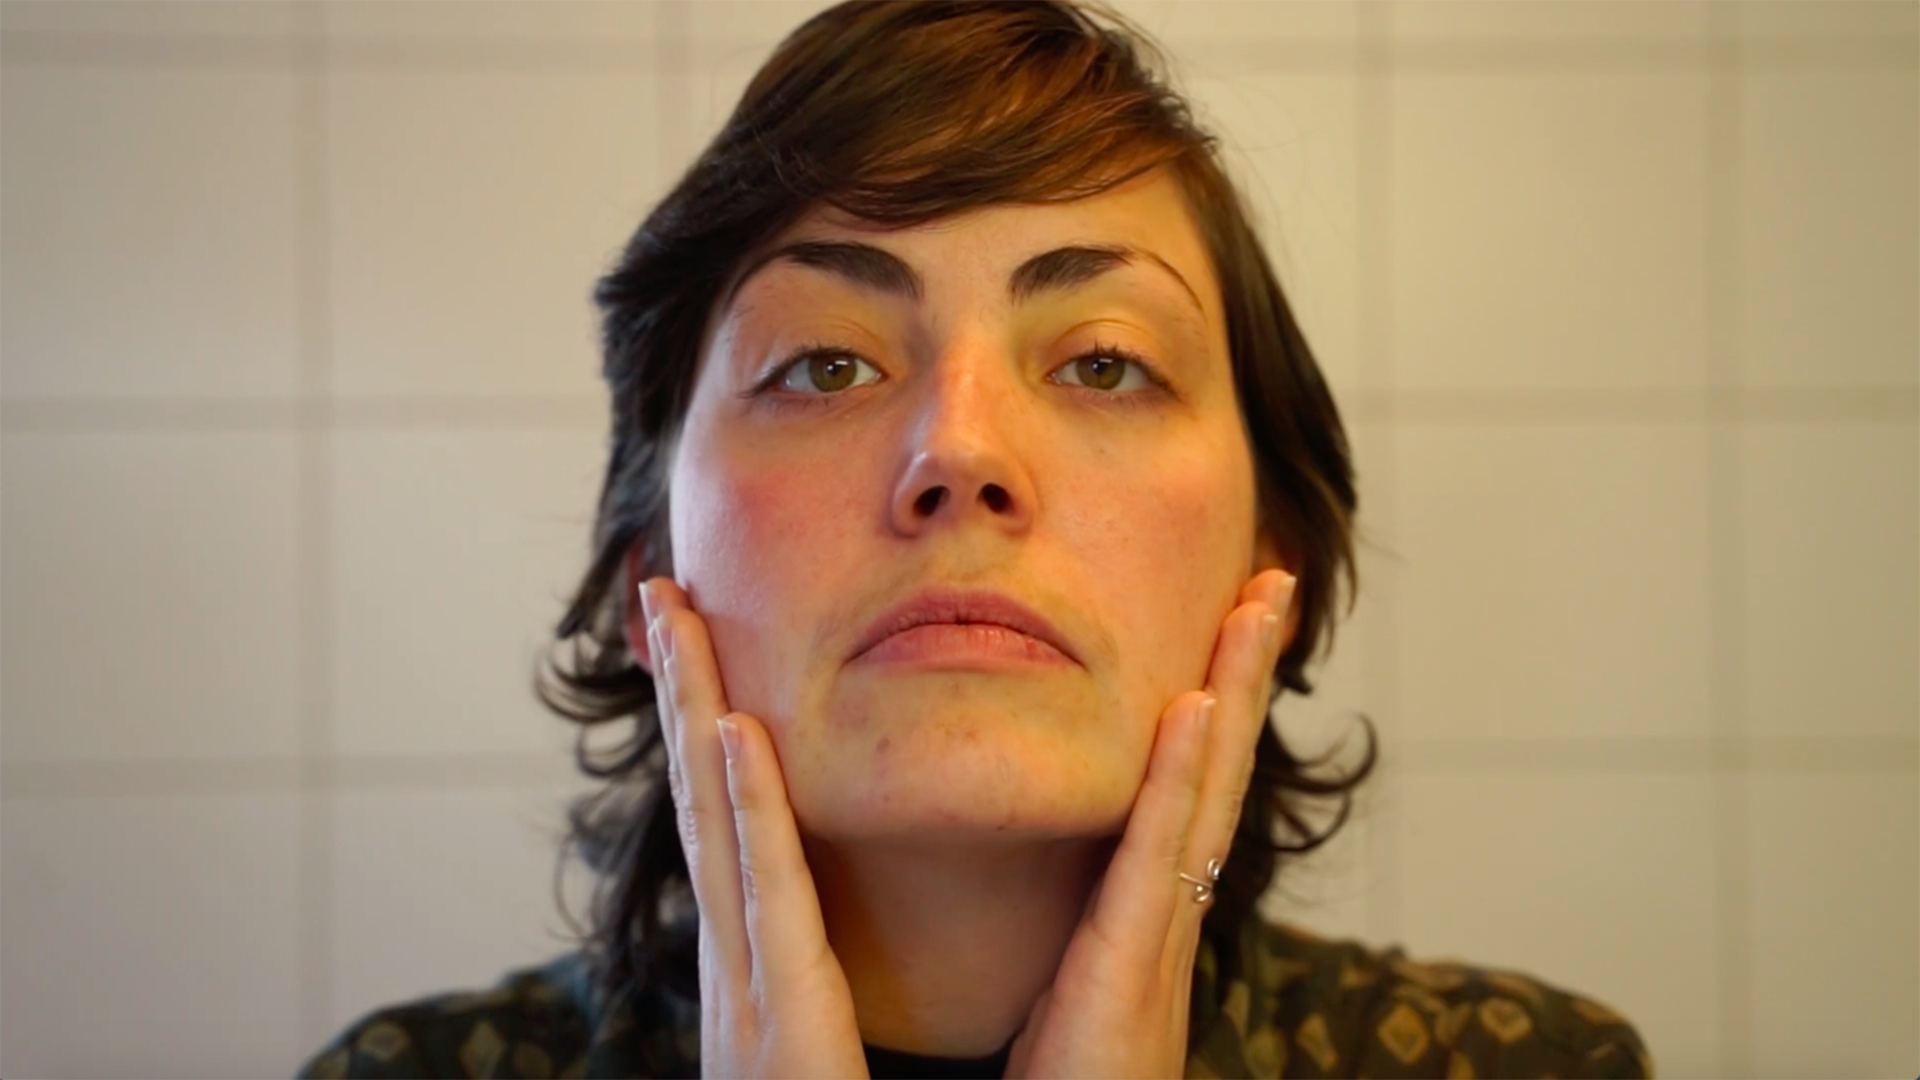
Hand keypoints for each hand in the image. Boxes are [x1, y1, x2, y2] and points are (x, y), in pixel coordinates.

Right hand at [636, 575, 868, 1079]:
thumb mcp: (822, 1040)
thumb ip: (812, 975)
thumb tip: (816, 922)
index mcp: (763, 964)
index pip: (735, 818)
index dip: (706, 722)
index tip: (700, 638)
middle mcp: (738, 963)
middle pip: (703, 799)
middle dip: (677, 690)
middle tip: (657, 591)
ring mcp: (745, 991)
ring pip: (715, 824)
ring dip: (691, 711)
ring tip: (673, 617)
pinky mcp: (776, 1027)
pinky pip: (765, 900)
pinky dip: (743, 813)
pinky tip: (732, 731)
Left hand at [1001, 569, 1297, 1079]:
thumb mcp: (1067, 994)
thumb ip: (1077, 934)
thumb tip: (1064, 885)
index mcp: (1138, 922)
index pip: (1182, 790)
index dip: (1209, 707)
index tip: (1224, 625)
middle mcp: (1164, 922)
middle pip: (1214, 773)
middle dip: (1244, 674)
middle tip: (1271, 579)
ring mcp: (1160, 948)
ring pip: (1208, 797)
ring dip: (1235, 694)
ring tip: (1260, 604)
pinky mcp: (1133, 981)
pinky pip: (1161, 864)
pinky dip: (1185, 783)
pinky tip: (1197, 709)